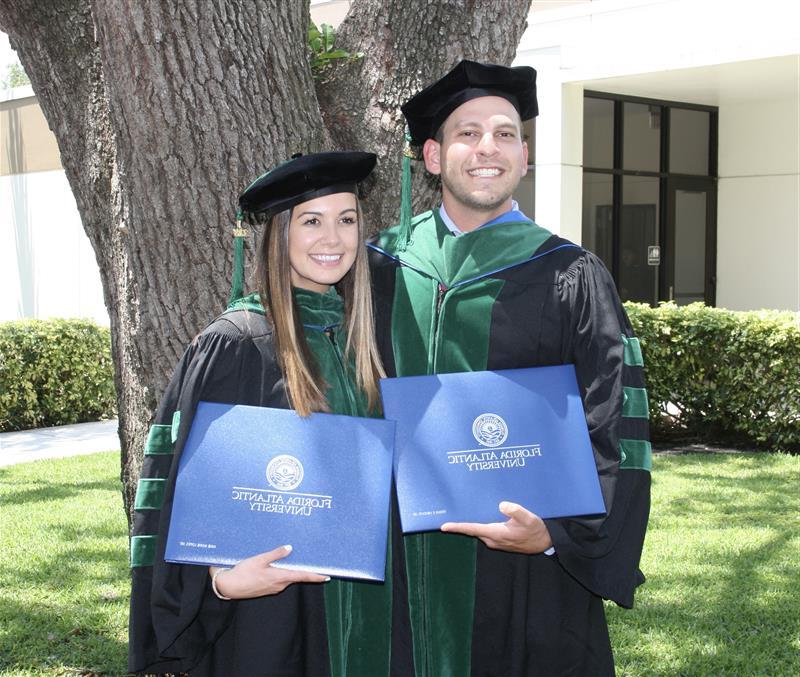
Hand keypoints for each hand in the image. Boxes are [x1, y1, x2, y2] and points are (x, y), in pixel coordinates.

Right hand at [209, 545, 329, 598]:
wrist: (228, 587)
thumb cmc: (243, 573)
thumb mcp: (259, 559)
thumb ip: (275, 554)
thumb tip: (290, 548)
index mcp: (280, 577)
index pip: (302, 576)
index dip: (316, 576)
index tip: (327, 576)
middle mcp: (279, 584)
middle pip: (296, 576)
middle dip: (305, 569)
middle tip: (313, 560)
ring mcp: (274, 587)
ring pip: (287, 577)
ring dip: (292, 570)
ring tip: (296, 558)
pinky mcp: (268, 587)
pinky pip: (280, 579)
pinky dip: (283, 572)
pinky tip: (279, 564)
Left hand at [440, 501, 552, 553]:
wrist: (544, 542)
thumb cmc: (536, 530)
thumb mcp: (529, 518)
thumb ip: (516, 511)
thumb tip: (502, 505)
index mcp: (496, 534)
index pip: (472, 530)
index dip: (458, 527)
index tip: (443, 526)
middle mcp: (492, 539)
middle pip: (472, 529)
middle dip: (461, 522)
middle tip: (452, 509)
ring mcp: (494, 541)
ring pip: (478, 530)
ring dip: (472, 522)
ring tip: (465, 507)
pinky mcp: (498, 540)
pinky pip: (484, 530)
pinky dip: (480, 524)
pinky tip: (482, 513)